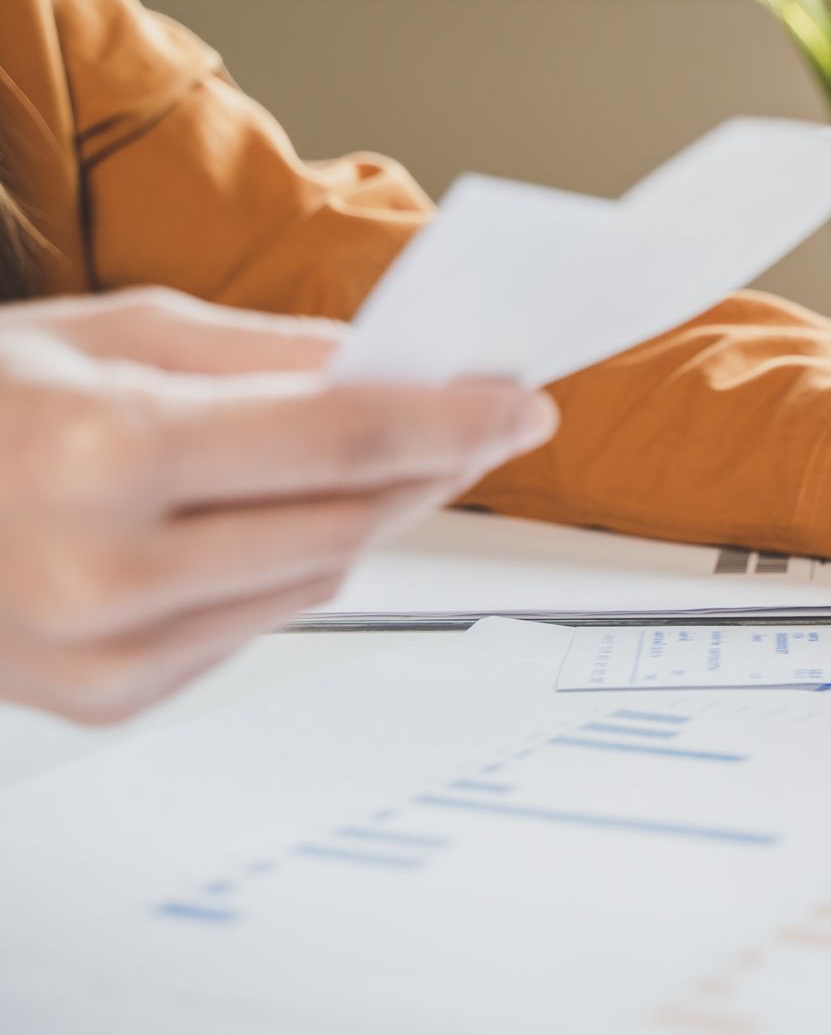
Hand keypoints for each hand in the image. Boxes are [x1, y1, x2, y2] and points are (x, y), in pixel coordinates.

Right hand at [0, 289, 556, 723]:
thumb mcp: (105, 333)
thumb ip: (263, 355)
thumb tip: (391, 365)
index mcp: (101, 453)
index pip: (340, 439)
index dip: (452, 419)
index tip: (525, 404)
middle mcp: (104, 571)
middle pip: (344, 525)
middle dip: (427, 469)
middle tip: (476, 423)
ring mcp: (102, 655)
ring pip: (312, 584)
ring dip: (360, 520)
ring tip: (375, 460)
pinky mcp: (106, 701)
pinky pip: (251, 629)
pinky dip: (281, 572)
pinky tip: (263, 524)